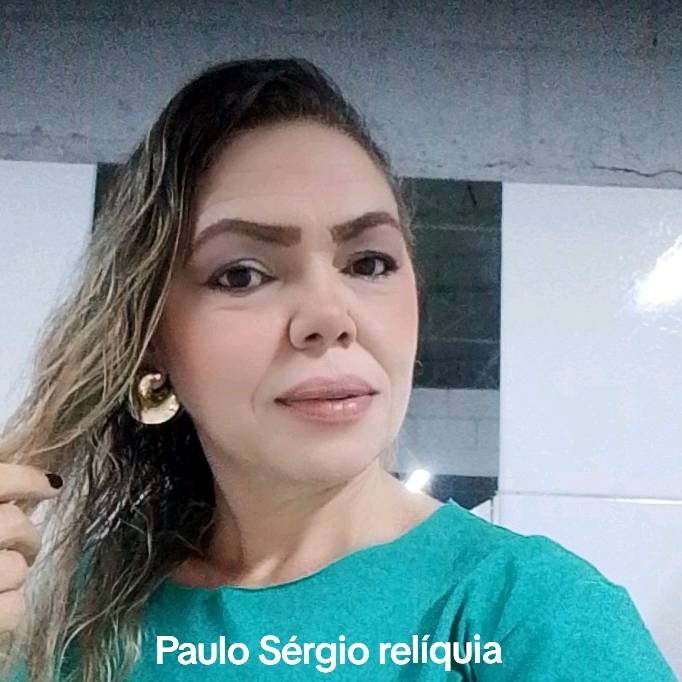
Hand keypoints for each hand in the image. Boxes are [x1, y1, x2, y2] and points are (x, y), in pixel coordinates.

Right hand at [0, 463, 62, 632]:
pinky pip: (13, 609)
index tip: (51, 485)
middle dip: (27, 534)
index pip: (0, 481)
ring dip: (15, 572)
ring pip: (17, 568)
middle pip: (13, 524)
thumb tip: (13, 465)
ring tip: (0, 576)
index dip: (31, 480)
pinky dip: (10, 608)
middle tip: (25, 542)